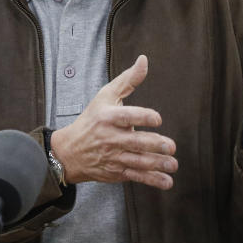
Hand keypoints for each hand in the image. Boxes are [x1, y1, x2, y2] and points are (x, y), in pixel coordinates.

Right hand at [50, 55, 177, 189]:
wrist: (69, 151)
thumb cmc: (91, 119)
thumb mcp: (105, 96)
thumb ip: (128, 80)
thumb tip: (144, 60)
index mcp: (107, 117)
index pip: (126, 116)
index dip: (142, 117)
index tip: (158, 119)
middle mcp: (110, 138)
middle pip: (134, 142)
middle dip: (154, 145)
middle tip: (170, 146)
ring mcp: (113, 157)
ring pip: (138, 161)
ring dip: (157, 164)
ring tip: (173, 163)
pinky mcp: (116, 172)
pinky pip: (136, 177)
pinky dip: (152, 180)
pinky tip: (167, 181)